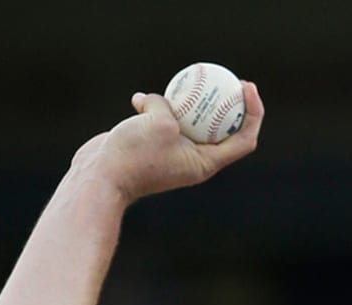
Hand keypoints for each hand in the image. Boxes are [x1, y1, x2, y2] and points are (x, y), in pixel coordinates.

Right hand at [72, 80, 264, 203]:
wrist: (98, 179)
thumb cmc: (133, 157)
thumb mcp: (159, 124)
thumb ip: (166, 105)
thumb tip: (156, 99)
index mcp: (206, 163)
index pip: (243, 140)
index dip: (253, 113)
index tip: (247, 88)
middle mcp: (194, 160)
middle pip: (222, 129)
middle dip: (229, 104)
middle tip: (228, 78)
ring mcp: (172, 153)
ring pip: (189, 122)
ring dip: (187, 102)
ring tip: (188, 80)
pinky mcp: (152, 146)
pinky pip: (161, 121)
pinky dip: (153, 108)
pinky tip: (139, 99)